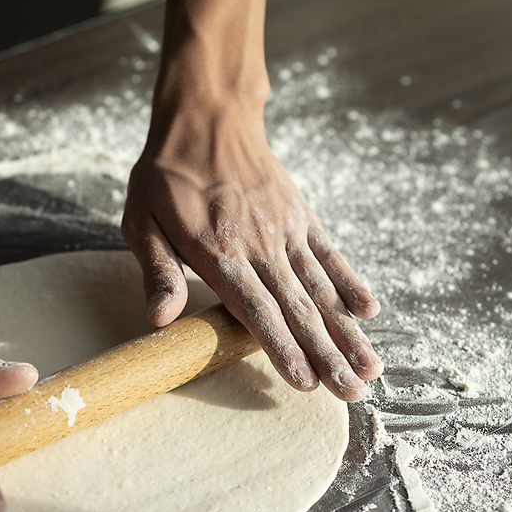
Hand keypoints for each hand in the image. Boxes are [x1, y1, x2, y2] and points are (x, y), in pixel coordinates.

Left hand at [122, 110, 381, 400]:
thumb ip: (158, 270)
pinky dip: (350, 281)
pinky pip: (330, 253)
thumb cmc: (167, 177)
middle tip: (353, 394)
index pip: (255, 309)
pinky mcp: (302, 217)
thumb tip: (160, 319)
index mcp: (219, 253)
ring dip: (346, 331)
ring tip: (370, 369)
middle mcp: (260, 246)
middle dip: (327, 355)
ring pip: (321, 288)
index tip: (306, 382)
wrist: (206, 117)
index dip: (281, 347)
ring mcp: (286, 231)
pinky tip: (369, 311)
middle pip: (298, 308)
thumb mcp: (142, 221)